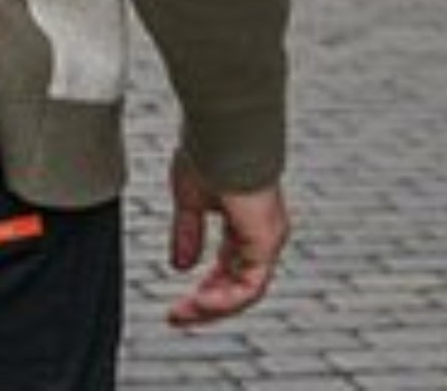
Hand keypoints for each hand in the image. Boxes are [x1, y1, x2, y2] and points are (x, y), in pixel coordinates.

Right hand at [167, 151, 288, 327]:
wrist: (221, 131)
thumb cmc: (207, 150)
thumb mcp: (188, 198)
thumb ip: (187, 232)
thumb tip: (180, 264)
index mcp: (245, 222)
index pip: (228, 266)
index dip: (205, 285)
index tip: (179, 301)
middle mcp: (261, 234)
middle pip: (238, 284)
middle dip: (207, 303)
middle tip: (179, 316)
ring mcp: (267, 239)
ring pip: (245, 290)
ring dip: (214, 306)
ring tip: (185, 313)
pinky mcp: (265, 241)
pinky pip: (249, 285)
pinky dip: (224, 298)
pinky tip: (200, 301)